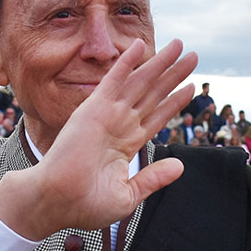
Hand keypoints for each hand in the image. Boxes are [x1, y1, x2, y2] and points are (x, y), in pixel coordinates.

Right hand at [0, 39, 196, 239]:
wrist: (58, 201)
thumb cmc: (85, 205)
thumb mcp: (128, 195)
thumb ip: (153, 178)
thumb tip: (180, 166)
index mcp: (127, 145)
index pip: (156, 117)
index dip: (174, 101)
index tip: (190, 87)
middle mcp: (119, 126)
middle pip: (153, 94)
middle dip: (173, 75)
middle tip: (192, 56)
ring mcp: (107, 115)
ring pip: (140, 83)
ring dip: (160, 63)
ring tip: (179, 46)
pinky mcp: (93, 109)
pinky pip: (114, 80)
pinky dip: (127, 62)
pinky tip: (140, 45)